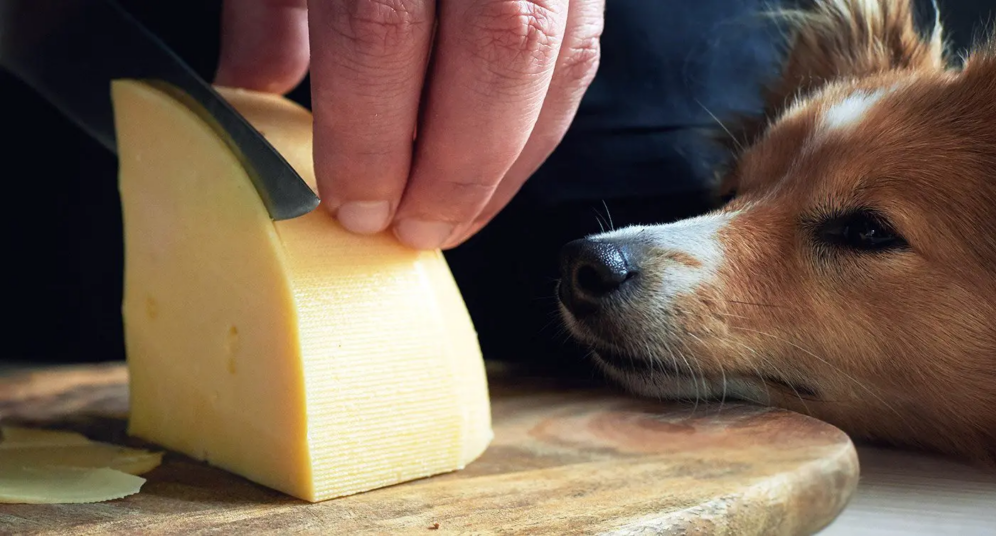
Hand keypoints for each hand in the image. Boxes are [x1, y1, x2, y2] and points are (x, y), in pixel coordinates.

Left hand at [215, 0, 603, 249]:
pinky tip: (506, 162)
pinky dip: (544, 120)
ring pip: (557, 55)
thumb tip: (253, 90)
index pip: (383, 24)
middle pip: (495, 49)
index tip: (352, 202)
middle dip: (453, 165)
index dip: (370, 131)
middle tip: (413, 231)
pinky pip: (583, 47)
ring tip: (459, 216)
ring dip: (509, 160)